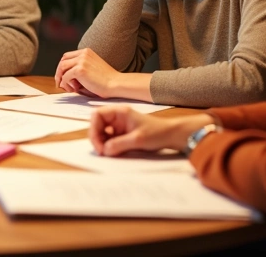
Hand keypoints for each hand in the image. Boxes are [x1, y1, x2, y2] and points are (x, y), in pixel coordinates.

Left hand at [54, 48, 119, 97]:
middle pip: (63, 61)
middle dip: (59, 72)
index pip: (67, 56)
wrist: (116, 84)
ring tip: (67, 88)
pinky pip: (65, 77)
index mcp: (87, 52)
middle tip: (60, 83)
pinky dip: (66, 84)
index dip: (63, 67)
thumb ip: (80, 68)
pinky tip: (73, 89)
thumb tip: (64, 78)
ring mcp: (81, 61)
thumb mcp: (92, 68)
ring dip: (61, 79)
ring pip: (62, 68)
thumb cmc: (106, 80)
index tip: (62, 76)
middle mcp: (83, 54)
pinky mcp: (80, 70)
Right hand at [90, 106, 212, 156]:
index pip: (97, 115)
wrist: (171, 135)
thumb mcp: (137, 139)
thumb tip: (104, 150)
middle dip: (96, 138)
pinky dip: (108, 146)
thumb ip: (119, 144)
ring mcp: (119, 125)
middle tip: (102, 152)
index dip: (93, 129)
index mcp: (120, 112)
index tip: (99, 144)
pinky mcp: (122, 133)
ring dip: (102, 143)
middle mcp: (117, 117)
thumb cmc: (157, 132)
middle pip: (97, 124)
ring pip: (102, 132)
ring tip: (107, 153)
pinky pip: (109, 138)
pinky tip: (112, 152)